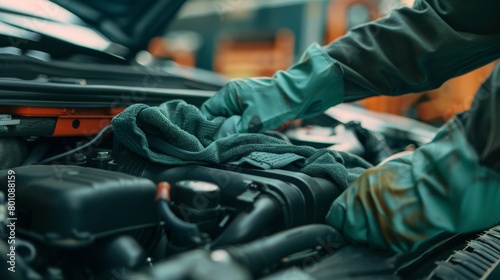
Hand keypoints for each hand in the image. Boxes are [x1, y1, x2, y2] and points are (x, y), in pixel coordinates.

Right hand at [201, 43, 344, 132]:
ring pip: (229, 119)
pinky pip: (240, 118)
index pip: (207, 111)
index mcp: (229, 93)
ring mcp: (243, 99)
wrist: (299, 94)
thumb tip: (222, 141)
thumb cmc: (277, 103)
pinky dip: (243, 126)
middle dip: (222, 129)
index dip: (207, 127)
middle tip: (227, 141)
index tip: (211, 140)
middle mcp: (233, 94)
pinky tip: (249, 132)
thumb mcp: (253, 121)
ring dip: (234, 129)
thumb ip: (234, 132)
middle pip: (218, 116)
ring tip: (240, 136)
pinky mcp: (252, 104)